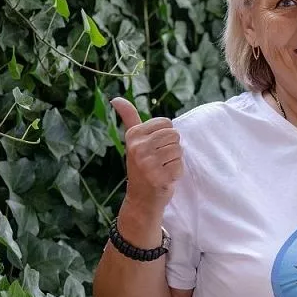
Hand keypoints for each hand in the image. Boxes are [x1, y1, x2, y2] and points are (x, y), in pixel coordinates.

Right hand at [112, 98, 182, 212]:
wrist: (141, 198)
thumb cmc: (141, 166)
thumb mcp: (133, 140)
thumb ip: (129, 118)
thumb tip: (116, 98)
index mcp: (133, 135)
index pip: (167, 123)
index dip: (166, 136)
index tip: (154, 147)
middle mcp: (138, 147)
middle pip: (175, 135)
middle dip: (172, 148)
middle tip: (160, 160)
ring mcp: (148, 163)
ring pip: (179, 150)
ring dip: (174, 161)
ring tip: (162, 168)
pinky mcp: (158, 177)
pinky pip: (180, 166)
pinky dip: (176, 173)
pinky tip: (164, 178)